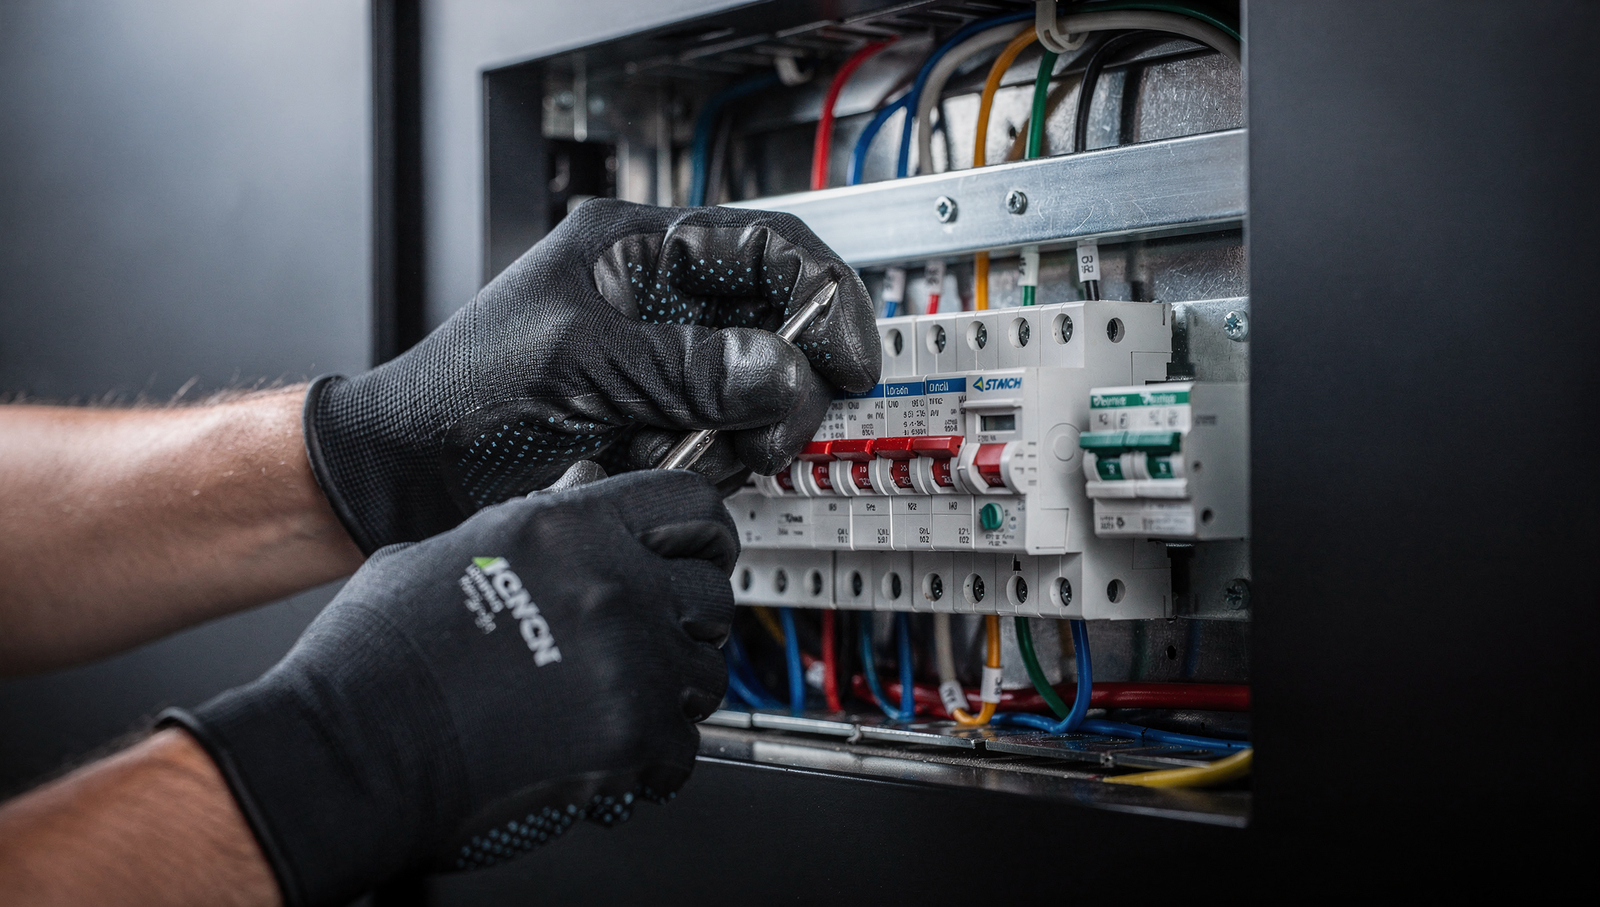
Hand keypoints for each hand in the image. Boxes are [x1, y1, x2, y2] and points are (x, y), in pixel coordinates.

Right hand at [162, 467, 736, 906]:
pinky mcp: (628, 733)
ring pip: (705, 674)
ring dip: (674, 696)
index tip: (701, 557)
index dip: (702, 537)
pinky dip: (654, 766)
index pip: (689, 505)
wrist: (351, 748)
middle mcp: (608, 582)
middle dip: (689, 623)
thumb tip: (554, 531)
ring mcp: (626, 658)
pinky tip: (614, 764)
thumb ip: (522, 537)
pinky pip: (683, 751)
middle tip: (658, 647)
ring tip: (623, 709)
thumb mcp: (445, 551)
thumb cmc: (374, 659)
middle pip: (712, 592)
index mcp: (566, 526)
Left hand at [305, 200, 878, 552]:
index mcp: (634, 247)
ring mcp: (658, 361)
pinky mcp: (655, 417)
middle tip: (769, 434)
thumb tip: (782, 371)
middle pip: (773, 325)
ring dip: (737, 433)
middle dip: (780, 385)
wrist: (404, 477)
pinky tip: (658, 468)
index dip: (820, 297)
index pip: (765, 245)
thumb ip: (686, 366)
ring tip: (685, 455)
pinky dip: (707, 462)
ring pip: (754, 390)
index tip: (849, 361)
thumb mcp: (580, 366)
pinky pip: (720, 437)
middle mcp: (655, 296)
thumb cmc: (457, 396)